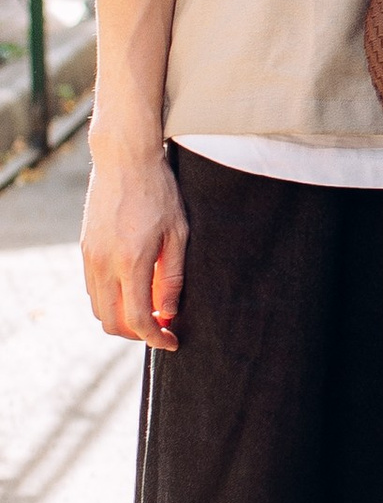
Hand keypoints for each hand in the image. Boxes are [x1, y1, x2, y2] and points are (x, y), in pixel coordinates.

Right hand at [81, 136, 187, 349]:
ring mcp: (90, 257)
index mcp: (131, 262)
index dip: (156, 338)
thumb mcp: (178, 234)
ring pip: (99, 308)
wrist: (124, 161)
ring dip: (121, 318)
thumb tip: (170, 312)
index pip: (137, 319)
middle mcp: (104, 264)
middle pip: (112, 322)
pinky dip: (111, 300)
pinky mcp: (84, 249)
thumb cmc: (159, 193)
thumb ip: (172, 277)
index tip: (171, 341)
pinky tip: (132, 289)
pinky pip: (93, 289)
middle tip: (162, 327)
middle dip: (137, 333)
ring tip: (149, 309)